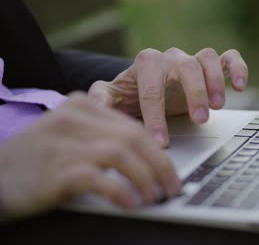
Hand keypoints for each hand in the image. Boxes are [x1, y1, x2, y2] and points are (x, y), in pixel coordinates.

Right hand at [0, 93, 179, 219]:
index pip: (133, 126)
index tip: (169, 172)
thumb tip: (146, 162)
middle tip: (171, 187)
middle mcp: (74, 119)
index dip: (157, 152)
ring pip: (122, 154)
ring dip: (145, 179)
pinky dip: (121, 191)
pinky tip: (131, 204)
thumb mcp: (69, 137)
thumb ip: (102, 139)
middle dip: (160, 165)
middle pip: (133, 138)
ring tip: (154, 197)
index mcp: (82, 106)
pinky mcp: (56, 169)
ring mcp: (64, 143)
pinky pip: (100, 178)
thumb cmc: (35, 160)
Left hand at [88, 48, 247, 146]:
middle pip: (186, 67)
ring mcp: (193, 60)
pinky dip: (238, 68)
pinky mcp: (213, 65)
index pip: (152, 88)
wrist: (149, 87)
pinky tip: (240, 87)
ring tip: (219, 106)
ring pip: (208, 59)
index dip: (156, 116)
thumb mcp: (113, 98)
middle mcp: (172, 58)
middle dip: (194, 93)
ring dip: (216, 81)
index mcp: (146, 64)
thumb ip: (102, 99)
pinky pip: (230, 58)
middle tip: (200, 119)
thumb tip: (93, 105)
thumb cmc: (132, 95)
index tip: (160, 141)